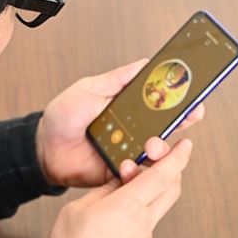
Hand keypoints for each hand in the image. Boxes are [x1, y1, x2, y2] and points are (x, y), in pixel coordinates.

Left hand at [36, 59, 204, 186]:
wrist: (43, 149)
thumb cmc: (63, 117)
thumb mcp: (88, 90)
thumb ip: (117, 79)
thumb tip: (146, 63)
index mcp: (129, 108)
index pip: (161, 101)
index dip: (180, 96)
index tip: (194, 89)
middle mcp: (134, 129)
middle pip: (168, 126)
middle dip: (183, 120)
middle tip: (188, 116)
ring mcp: (129, 151)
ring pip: (159, 152)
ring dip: (161, 147)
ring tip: (152, 145)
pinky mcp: (122, 173)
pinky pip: (140, 174)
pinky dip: (142, 170)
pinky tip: (133, 164)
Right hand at [46, 138, 192, 237]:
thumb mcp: (78, 209)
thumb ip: (102, 191)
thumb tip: (116, 181)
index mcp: (128, 206)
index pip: (162, 175)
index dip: (176, 157)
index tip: (185, 144)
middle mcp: (143, 221)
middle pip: (171, 189)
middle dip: (171, 169)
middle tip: (158, 156)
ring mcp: (144, 237)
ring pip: (159, 204)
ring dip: (152, 187)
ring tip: (128, 180)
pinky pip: (147, 220)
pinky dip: (141, 205)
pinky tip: (122, 205)